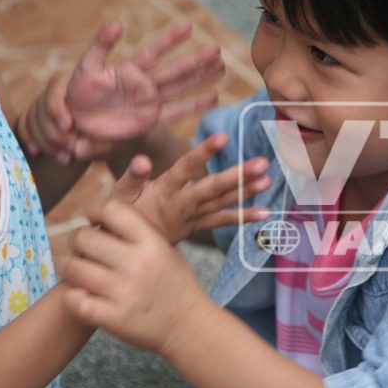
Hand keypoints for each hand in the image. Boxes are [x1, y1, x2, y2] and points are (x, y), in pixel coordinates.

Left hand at [17, 21, 224, 162]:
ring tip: (221, 67)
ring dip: (200, 78)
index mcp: (129, 69)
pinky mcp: (149, 120)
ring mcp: (149, 102)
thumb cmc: (77, 93)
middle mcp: (143, 84)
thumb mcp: (86, 67)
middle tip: (217, 49)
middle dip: (195, 60)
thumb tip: (116, 24)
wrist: (74, 124)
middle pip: (174, 70)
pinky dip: (194, 106)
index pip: (153, 51)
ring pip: (180, 88)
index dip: (170, 39)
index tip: (188, 26)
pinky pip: (175, 112)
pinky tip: (213, 98)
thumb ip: (100, 45)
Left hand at [62, 199, 216, 355]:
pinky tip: (79, 294)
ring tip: (72, 267)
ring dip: (67, 266)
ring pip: (73, 268)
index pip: (110, 209)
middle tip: (79, 246)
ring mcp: (125, 292)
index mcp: (151, 241)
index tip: (91, 217)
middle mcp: (137, 264)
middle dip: (76, 239)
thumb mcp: (165, 248)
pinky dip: (72, 296)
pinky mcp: (114, 319)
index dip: (94, 209)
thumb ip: (137, 231)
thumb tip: (103, 212)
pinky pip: (75, 300)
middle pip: (84, 237)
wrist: (190, 327)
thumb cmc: (174, 284)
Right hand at [109, 133, 270, 243]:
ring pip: (222, 203)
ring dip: (246, 193)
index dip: (203, 153)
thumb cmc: (120, 215)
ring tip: (268, 181)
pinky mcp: (198, 225)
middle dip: (238, 176)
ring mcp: (192, 216)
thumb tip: (142, 159)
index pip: (185, 168)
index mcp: (164, 190)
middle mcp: (182, 203)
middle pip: (213, 188)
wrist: (127, 250)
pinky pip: (223, 222)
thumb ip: (132, 176)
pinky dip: (244, 218)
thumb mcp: (119, 195)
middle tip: (262, 163)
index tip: (223, 137)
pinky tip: (265, 213)